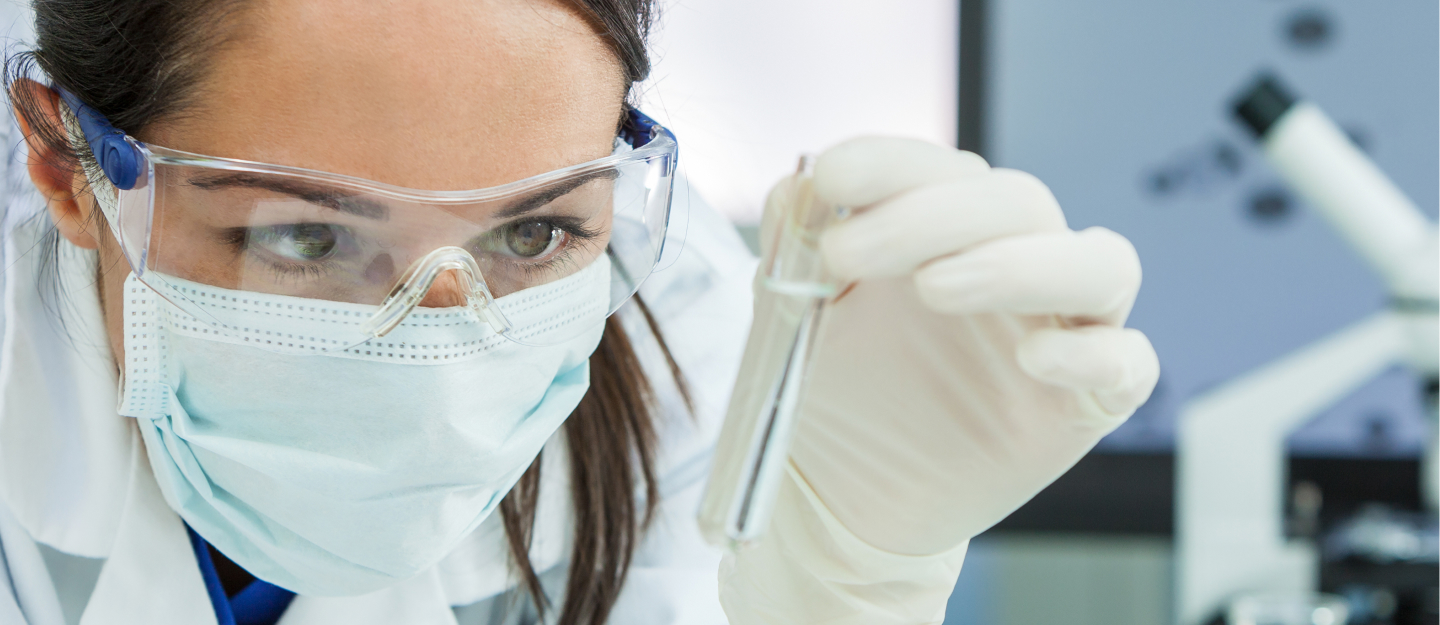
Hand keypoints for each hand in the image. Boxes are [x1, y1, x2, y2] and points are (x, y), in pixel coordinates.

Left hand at [780, 137, 1158, 554]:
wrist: (844, 494)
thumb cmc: (834, 389)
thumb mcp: (795, 313)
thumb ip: (796, 245)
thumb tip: (799, 183)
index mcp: (949, 230)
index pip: (944, 169)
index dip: (892, 162)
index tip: (832, 175)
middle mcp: (1017, 264)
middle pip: (1019, 203)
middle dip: (931, 215)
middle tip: (846, 252)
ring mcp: (1063, 330)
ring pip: (1098, 265)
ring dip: (1020, 263)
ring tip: (933, 288)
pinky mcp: (1088, 404)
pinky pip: (1129, 364)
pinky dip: (1093, 354)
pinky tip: (1033, 360)